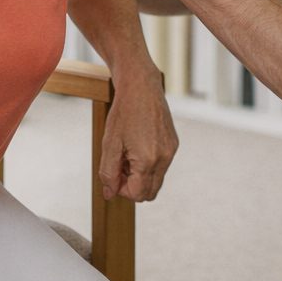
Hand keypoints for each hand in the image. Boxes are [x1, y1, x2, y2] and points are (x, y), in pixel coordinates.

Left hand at [98, 73, 178, 200]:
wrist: (141, 86)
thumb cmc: (123, 112)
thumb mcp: (110, 144)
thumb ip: (109, 173)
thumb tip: (109, 194)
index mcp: (148, 160)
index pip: (137, 194)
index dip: (121, 189)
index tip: (113, 173)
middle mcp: (164, 158)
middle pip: (150, 192)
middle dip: (132, 185)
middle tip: (119, 165)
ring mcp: (171, 151)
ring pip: (156, 180)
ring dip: (140, 176)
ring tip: (127, 154)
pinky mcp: (173, 144)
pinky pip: (161, 166)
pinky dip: (148, 164)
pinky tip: (137, 146)